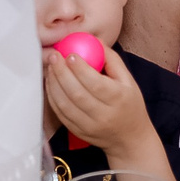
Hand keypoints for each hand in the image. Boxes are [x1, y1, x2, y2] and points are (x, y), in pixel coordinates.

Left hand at [43, 46, 159, 156]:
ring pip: (65, 105)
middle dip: (61, 73)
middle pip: (77, 94)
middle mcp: (104, 115)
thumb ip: (112, 60)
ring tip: (50, 67)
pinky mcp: (78, 132)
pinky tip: (50, 83)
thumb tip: (94, 41)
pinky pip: (60, 114)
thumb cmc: (129, 104)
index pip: (96, 84)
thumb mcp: (128, 80)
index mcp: (118, 99)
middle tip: (54, 56)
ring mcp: (89, 126)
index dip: (80, 68)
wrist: (130, 139)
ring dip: (53, 84)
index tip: (70, 54)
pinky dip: (52, 97)